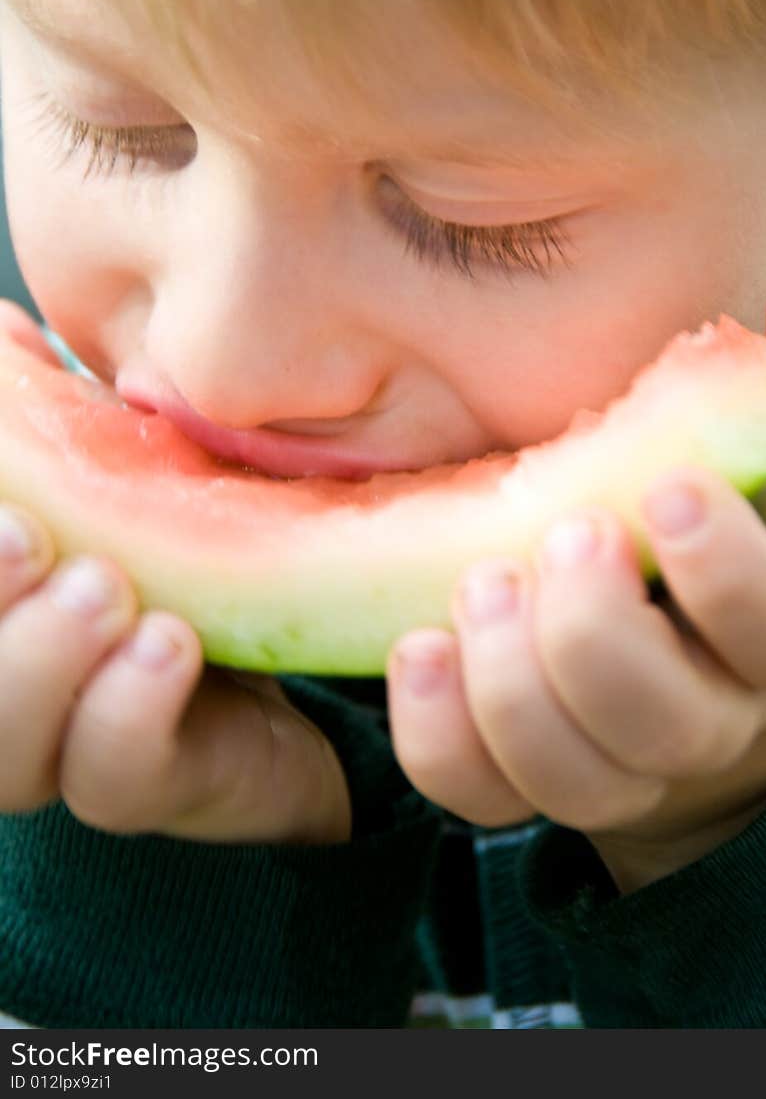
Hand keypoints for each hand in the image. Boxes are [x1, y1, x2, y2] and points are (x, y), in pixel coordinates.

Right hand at [0, 304, 350, 845]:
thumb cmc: (181, 549)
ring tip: (106, 588)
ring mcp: (68, 754)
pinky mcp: (157, 787)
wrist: (294, 650)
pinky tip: (170, 644)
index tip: (1, 508)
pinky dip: (130, 710)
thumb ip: (52, 420)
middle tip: (26, 538)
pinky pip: (118, 776)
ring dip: (43, 664)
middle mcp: (8, 700)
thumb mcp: (117, 477)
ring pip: (5, 756)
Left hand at [387, 237, 765, 891]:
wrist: (731, 683)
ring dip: (511, 689)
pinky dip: (441, 737)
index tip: (666, 489)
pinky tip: (416, 651)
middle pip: (664, 721)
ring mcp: (627, 766)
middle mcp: (717, 716)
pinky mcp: (540, 782)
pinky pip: (484, 796)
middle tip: (556, 538)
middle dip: (597, 636)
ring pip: (573, 775)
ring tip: (476, 587)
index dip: (727, 572)